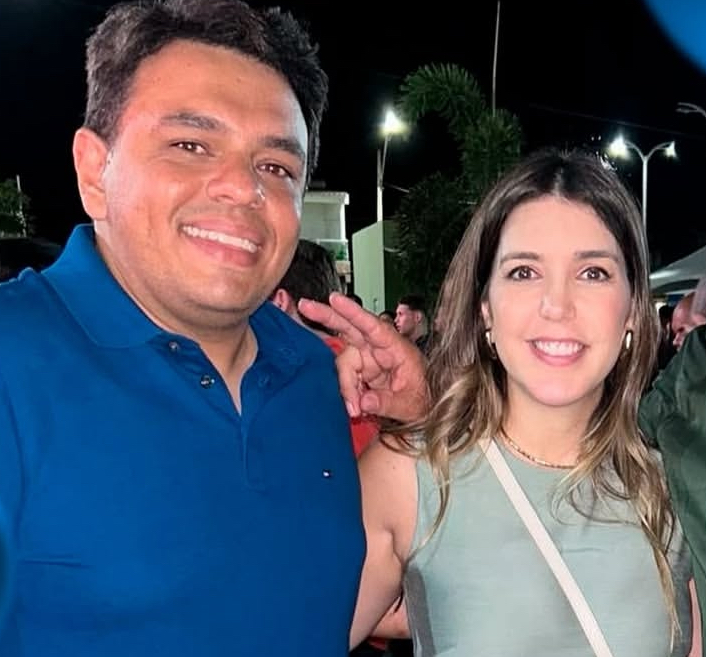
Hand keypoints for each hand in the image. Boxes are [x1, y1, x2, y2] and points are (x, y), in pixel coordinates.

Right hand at [298, 292, 427, 421]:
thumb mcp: (409, 404)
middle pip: (349, 327)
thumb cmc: (422, 398)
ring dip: (345, 385)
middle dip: (327, 316)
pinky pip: (345, 376)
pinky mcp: (360, 371)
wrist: (424, 408)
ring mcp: (367, 359)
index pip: (372, 325)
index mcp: (395, 347)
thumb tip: (363, 401)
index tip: (335, 299)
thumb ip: (386, 402)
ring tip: (354, 408)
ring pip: (343, 361)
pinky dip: (346, 391)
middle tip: (306, 305)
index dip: (352, 311)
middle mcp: (378, 348)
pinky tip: (353, 406)